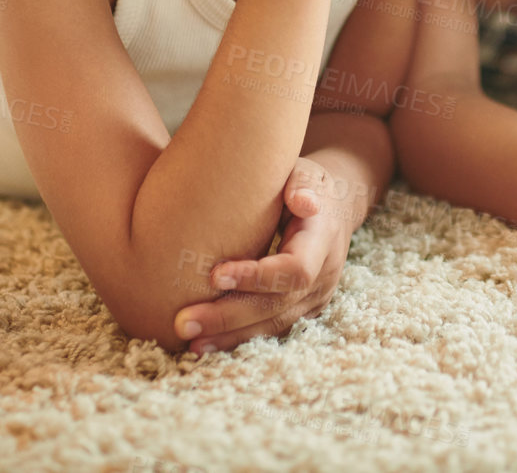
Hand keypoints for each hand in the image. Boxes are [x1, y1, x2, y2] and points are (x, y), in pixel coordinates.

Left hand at [173, 157, 353, 353]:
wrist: (332, 206)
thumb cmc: (306, 183)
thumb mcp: (307, 172)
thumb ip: (302, 181)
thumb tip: (302, 201)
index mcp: (323, 240)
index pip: (294, 270)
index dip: (256, 277)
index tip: (214, 275)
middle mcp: (324, 276)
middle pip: (277, 307)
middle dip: (230, 317)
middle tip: (184, 322)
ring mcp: (315, 298)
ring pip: (272, 325)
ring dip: (230, 337)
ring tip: (190, 344)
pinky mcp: (302, 310)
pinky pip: (270, 329)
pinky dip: (238, 338)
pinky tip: (206, 345)